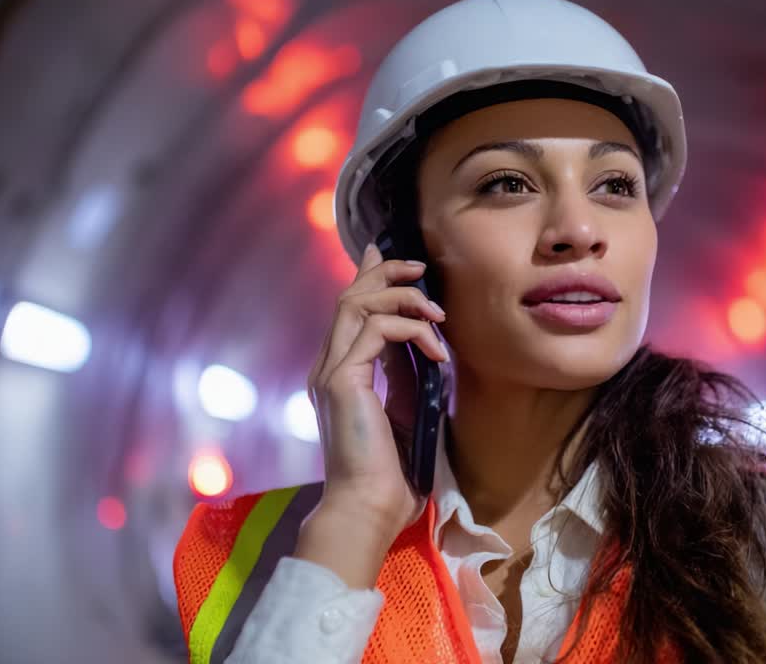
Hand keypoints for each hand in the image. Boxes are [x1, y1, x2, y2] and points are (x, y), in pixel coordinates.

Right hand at [298, 243, 447, 582]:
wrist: (369, 509)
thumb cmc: (391, 475)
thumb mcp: (406, 412)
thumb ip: (406, 376)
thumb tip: (423, 343)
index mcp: (340, 375)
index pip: (349, 312)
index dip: (367, 277)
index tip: (387, 255)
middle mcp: (328, 367)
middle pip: (350, 297)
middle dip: (386, 274)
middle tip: (420, 268)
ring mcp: (330, 371)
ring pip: (358, 303)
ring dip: (402, 297)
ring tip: (437, 313)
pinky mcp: (342, 379)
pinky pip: (375, 329)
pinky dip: (411, 330)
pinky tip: (436, 350)